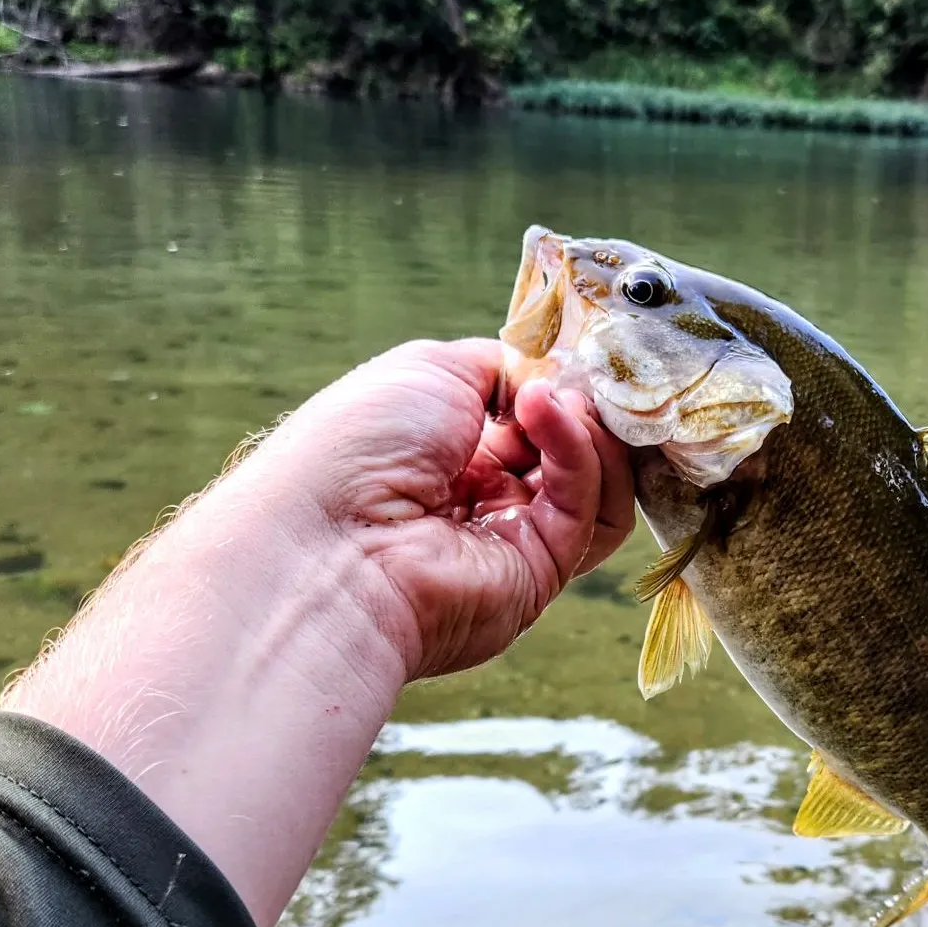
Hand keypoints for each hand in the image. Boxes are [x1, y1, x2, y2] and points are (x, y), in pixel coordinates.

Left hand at [256, 337, 634, 678]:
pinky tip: (547, 416)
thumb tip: (553, 379)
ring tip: (557, 398)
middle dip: (585, 403)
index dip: (560, 381)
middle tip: (581, 374)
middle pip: (576, 447)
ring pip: (597, 482)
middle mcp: (485, 497)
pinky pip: (587, 510)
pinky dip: (579, 453)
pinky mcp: (541, 573)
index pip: (534, 415)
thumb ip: (504, 367)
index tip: (571, 354)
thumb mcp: (430, 370)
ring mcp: (516, 538)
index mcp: (450, 452)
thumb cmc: (356, 448)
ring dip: (590, 428)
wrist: (330, 543)